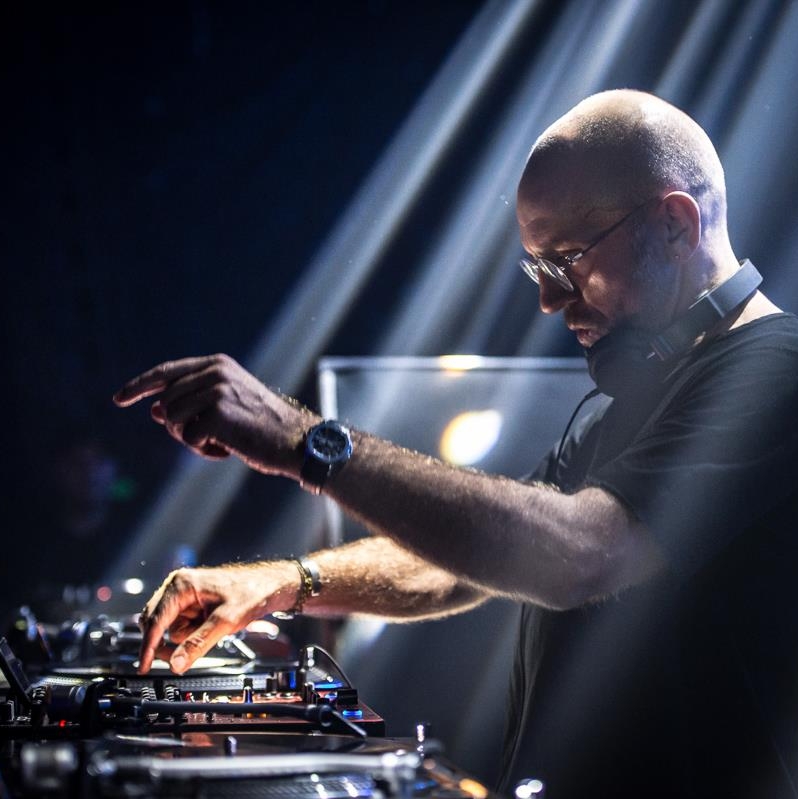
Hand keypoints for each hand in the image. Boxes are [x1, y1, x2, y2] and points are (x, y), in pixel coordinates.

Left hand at [113, 354, 318, 476]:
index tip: (119, 398)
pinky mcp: (218, 414)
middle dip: (176, 427)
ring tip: (219, 442)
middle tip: (205, 439)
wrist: (296, 441)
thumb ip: (190, 404)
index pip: (166, 371)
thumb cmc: (262, 427)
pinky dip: (202, 451)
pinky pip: (187, 438)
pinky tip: (226, 450)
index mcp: (217, 364)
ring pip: (171, 420)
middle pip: (165, 402)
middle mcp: (215, 372)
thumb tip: (152, 410)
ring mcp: (216, 391)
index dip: (139, 385)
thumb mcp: (225, 408)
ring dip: (189, 439)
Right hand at [138, 562, 299, 673]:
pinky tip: (211, 626)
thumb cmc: (251, 593)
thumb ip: (198, 643)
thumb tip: (175, 664)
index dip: (148, 646)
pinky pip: (182, 627)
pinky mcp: (191, 604)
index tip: (143, 666)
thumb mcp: (225, 621)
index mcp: (181, 584)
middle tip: (186, 656)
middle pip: (156, 624)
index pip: (155, 620)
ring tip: (212, 629)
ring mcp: (184, 596)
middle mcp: (178, 587)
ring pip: (170, 628)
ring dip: (186, 637)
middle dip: (170, 641)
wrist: (270, 586)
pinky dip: (192, 633)